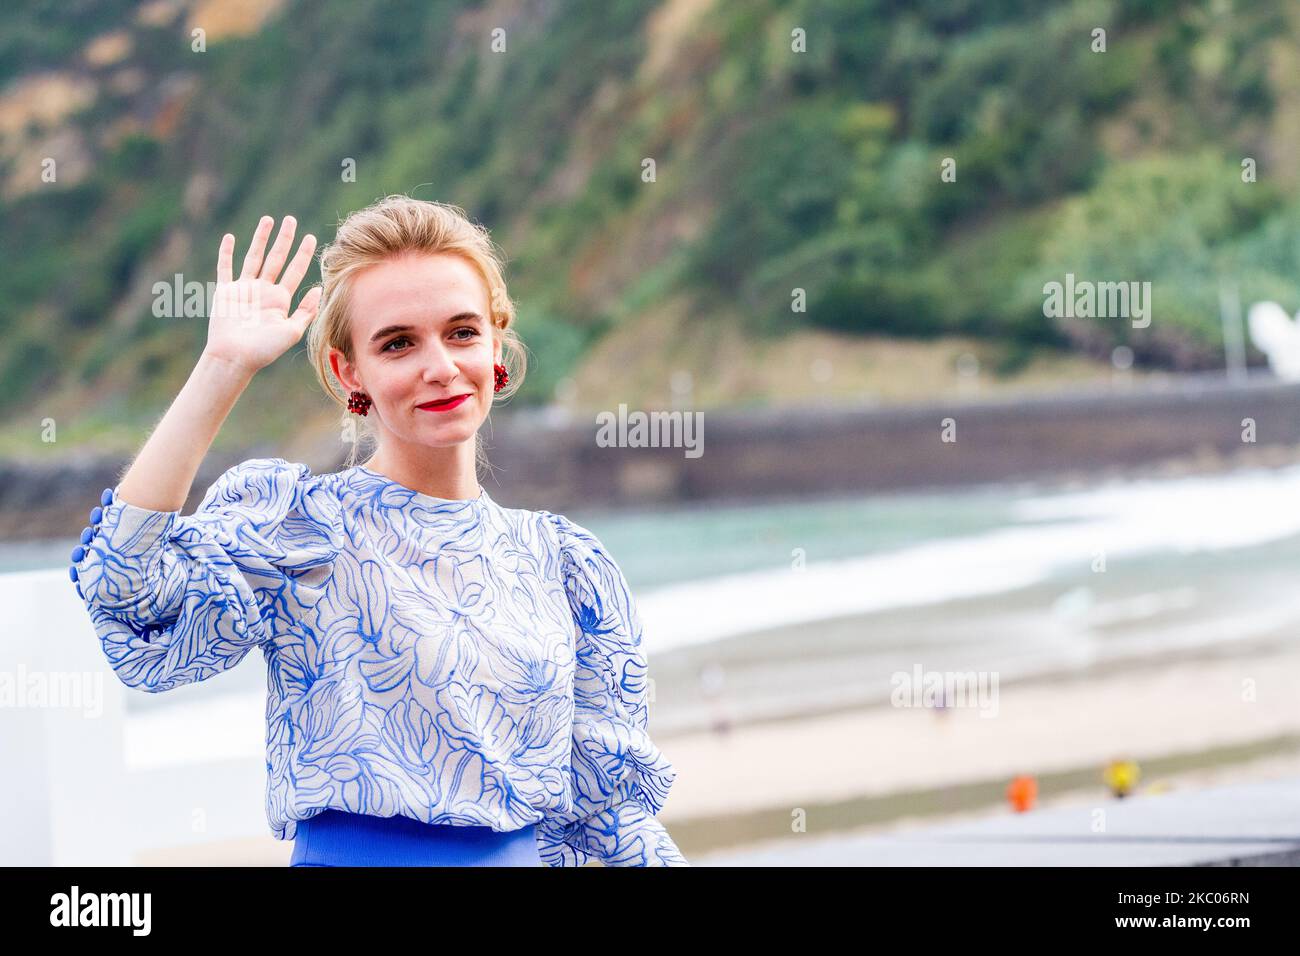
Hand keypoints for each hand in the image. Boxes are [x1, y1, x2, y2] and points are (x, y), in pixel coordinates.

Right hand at [202, 215, 321, 372]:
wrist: (235, 358)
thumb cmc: (264, 349)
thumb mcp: (292, 331)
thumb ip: (306, 311)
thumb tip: (319, 289)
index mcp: (280, 299)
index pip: (295, 271)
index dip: (303, 254)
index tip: (310, 237)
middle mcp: (263, 291)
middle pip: (276, 258)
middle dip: (284, 239)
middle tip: (291, 219)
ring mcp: (244, 289)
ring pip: (254, 257)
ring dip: (260, 238)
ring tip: (268, 220)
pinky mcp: (225, 291)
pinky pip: (225, 268)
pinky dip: (226, 253)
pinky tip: (230, 237)